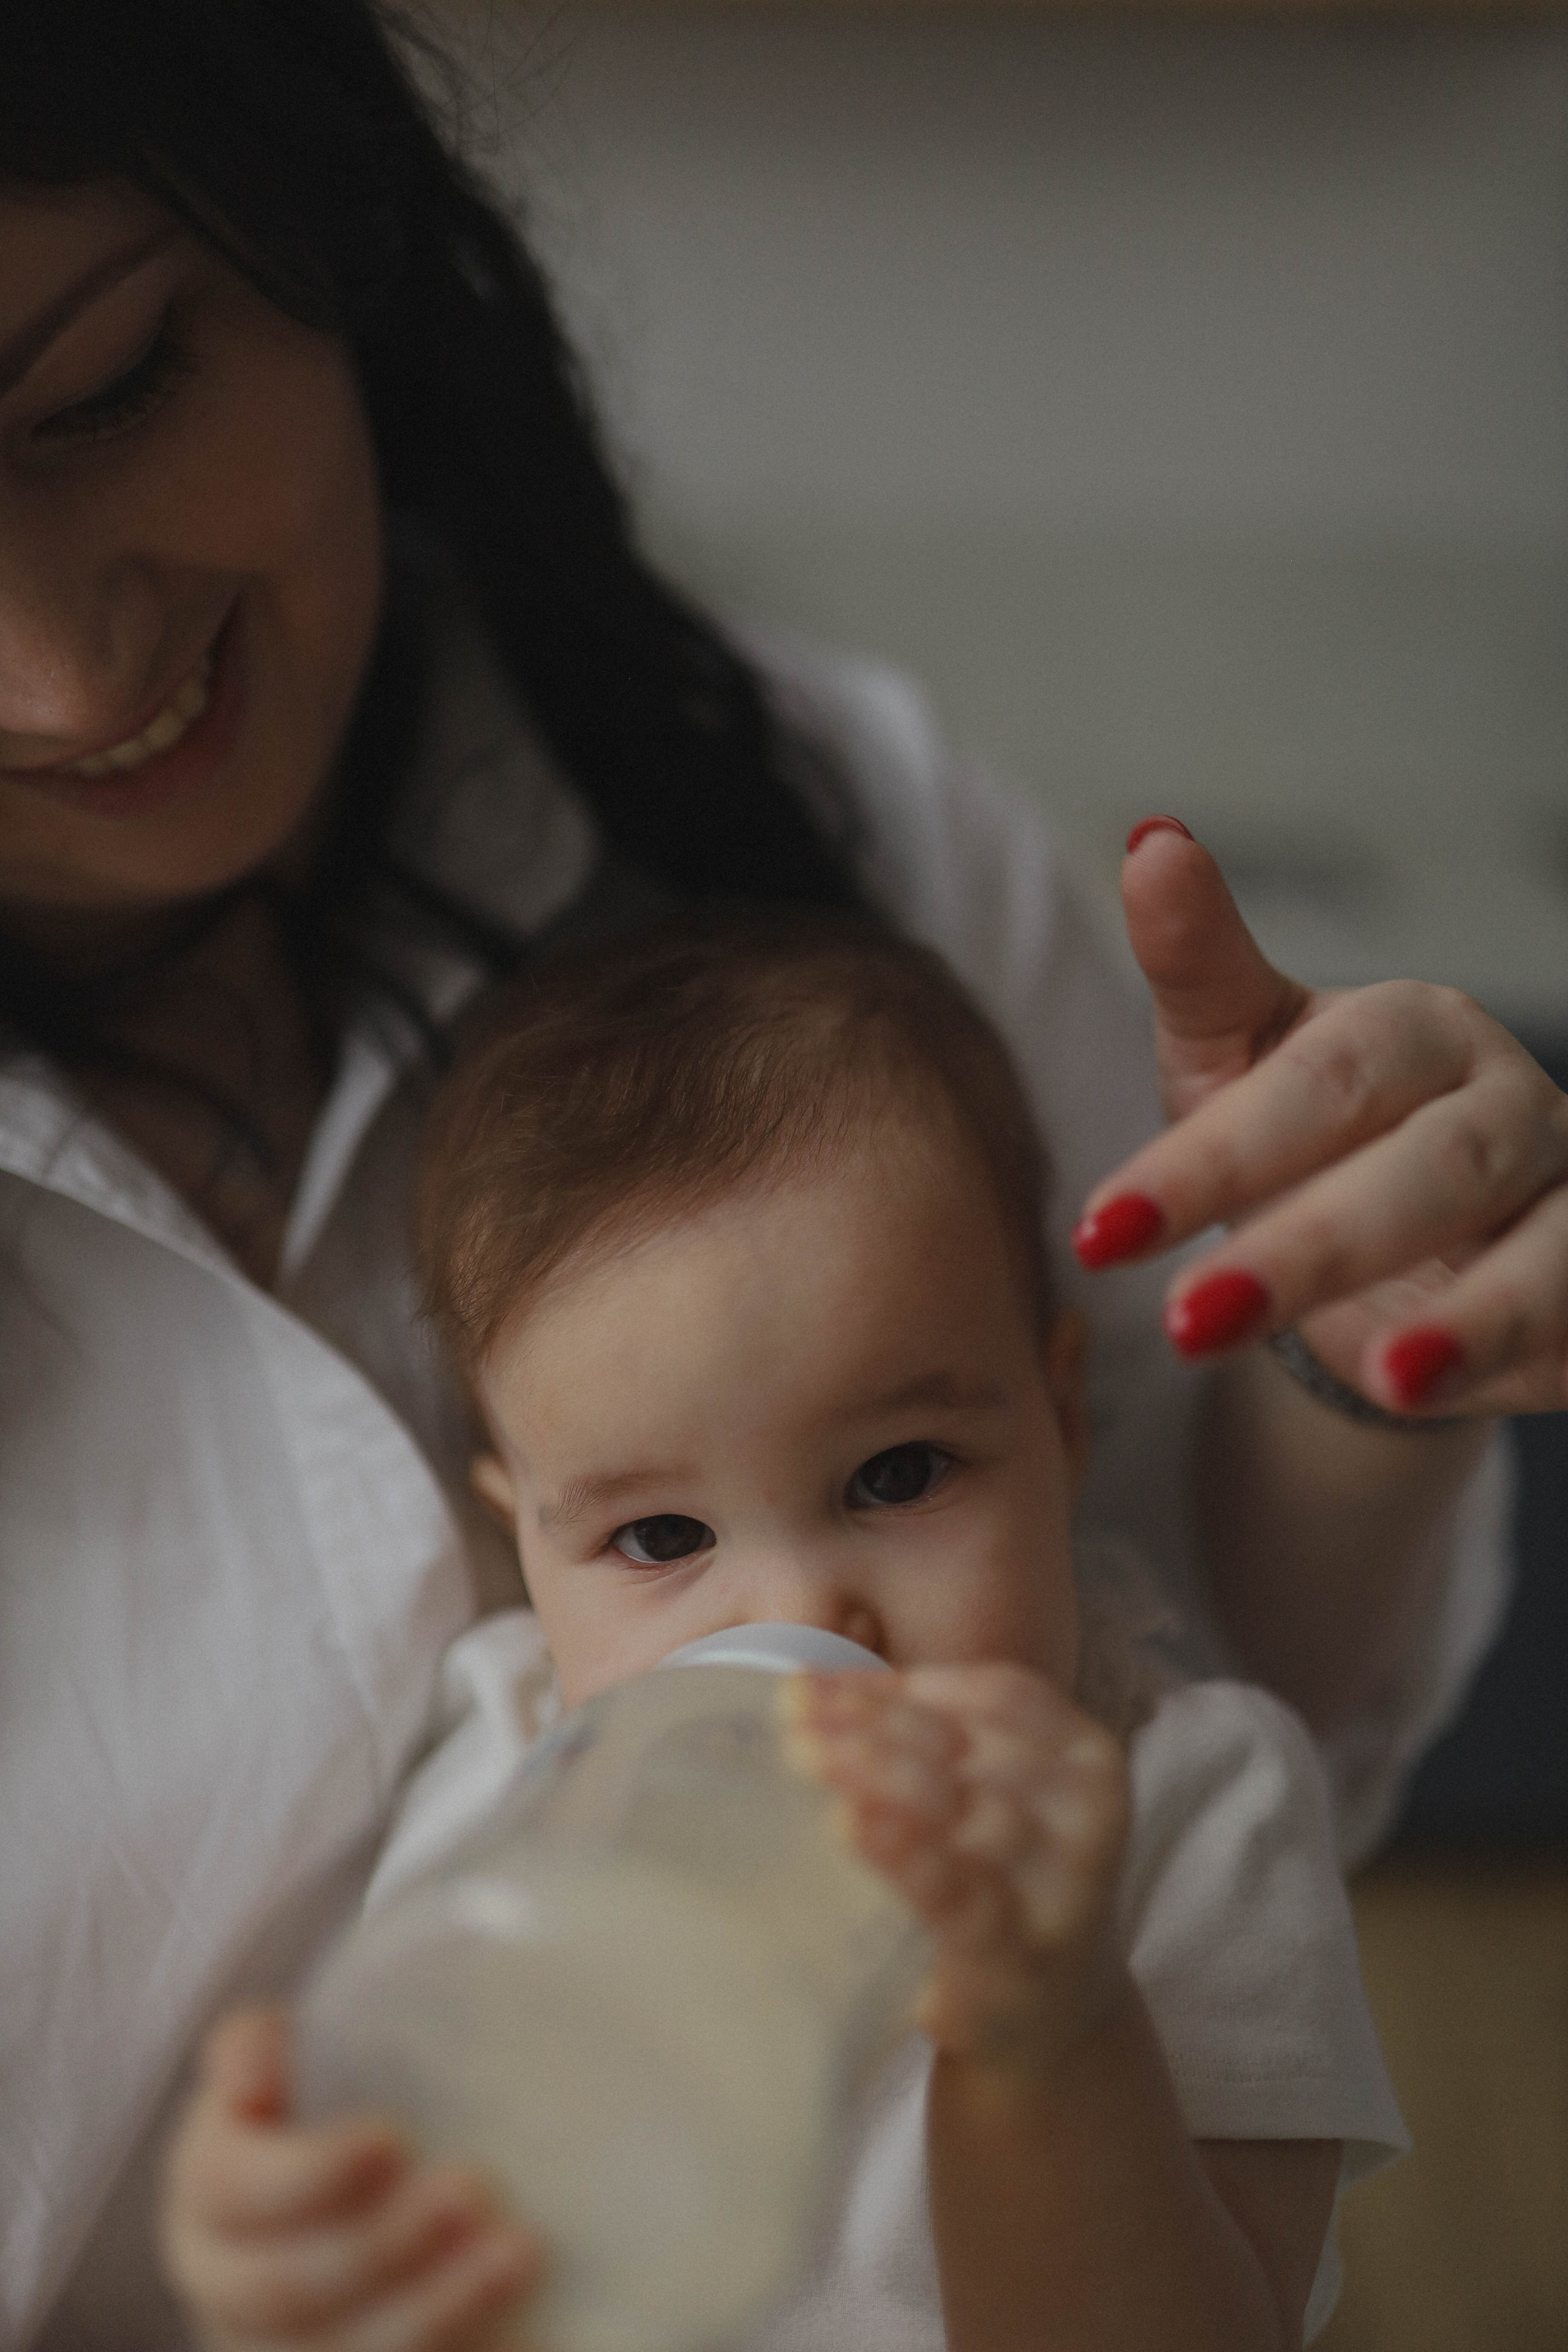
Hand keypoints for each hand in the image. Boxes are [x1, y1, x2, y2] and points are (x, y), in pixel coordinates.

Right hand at [160, 2007, 540, 2351]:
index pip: (233, 2192)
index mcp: (210, 2199)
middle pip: (288, 2289)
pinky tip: (529, 2328)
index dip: (308, 2173)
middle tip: (472, 2190)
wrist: (347, 2202)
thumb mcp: (284, 2065)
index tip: (390, 2138)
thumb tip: (260, 2065)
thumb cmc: (321, 2113)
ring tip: (518, 2253)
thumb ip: (259, 2047)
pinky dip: (469, 2351)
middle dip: (383, 2243)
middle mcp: (232, 2291)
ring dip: (437, 2309)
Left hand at [782, 1666, 1129, 2074]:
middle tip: (793, 1718)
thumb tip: (810, 1691)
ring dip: (879, 1775)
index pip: (994, 1694)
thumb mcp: (985, 1795)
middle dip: (871, 1726)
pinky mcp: (1026, 1957)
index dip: (901, 1685)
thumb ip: (926, 1739)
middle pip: (968, 1748)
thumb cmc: (997, 1878)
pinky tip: (849, 1827)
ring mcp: (1064, 1888)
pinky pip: (964, 1898)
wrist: (1048, 2013)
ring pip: (966, 1810)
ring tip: (806, 1756)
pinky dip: (905, 1857)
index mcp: (1082, 1752)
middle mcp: (1086, 1811)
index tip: (811, 1684)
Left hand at [1071, 818, 1567, 1417]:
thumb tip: (1152, 841)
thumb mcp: (1235, 1056)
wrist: (1400, 1240)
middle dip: (1308, 1250)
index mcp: (1414, 1029)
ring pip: (1540, 1251)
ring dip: (1466, 1320)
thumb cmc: (1307, 1134)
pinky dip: (1521, 1355)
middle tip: (1187, 1322)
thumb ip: (1199, 964)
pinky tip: (1443, 1394)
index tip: (1099, 1232)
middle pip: (1422, 1171)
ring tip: (1389, 1379)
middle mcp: (1506, 1101)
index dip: (1208, 1160)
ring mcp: (1566, 1195)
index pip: (1314, 1085)